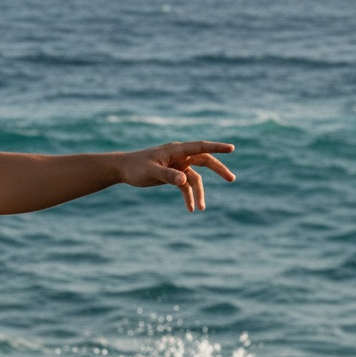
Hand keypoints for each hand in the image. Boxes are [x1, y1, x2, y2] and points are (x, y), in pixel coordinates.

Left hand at [119, 141, 235, 211]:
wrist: (124, 170)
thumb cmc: (136, 167)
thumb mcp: (151, 172)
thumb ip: (168, 175)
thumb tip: (184, 180)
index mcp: (176, 150)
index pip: (200, 147)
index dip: (217, 147)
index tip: (232, 148)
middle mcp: (180, 156)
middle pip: (204, 161)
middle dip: (218, 170)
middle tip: (231, 179)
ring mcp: (178, 165)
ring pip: (196, 177)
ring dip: (199, 193)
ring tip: (202, 208)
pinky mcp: (174, 175)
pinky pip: (186, 186)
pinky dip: (188, 197)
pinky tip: (190, 209)